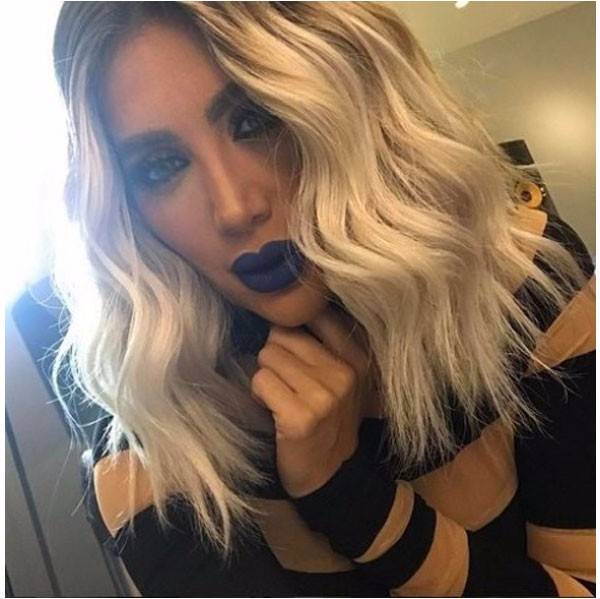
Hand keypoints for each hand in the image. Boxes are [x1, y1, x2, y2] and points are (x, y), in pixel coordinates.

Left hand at [249, 305, 371, 497]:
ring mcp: (324, 396)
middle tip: (285, 382)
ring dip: (265, 376)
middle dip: (275, 356)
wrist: (330, 473)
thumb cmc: (329, 418)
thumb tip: (284, 307)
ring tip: (280, 395)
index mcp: (358, 358)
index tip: (291, 346)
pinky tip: (272, 409)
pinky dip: (258, 394)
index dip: (293, 327)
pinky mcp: (300, 417)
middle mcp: (344, 373)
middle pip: (283, 335)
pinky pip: (260, 381)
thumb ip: (325, 342)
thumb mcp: (343, 378)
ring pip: (268, 356)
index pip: (316, 315)